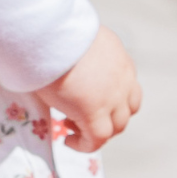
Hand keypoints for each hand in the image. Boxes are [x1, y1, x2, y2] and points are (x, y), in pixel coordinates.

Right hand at [34, 26, 141, 151]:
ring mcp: (112, 98)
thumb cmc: (53, 31)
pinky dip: (84, 145)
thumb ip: (81, 52)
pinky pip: (96, 140)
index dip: (111, 98)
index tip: (88, 98)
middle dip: (108, 117)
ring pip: (117, 126)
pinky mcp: (94, 113)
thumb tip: (63, 57)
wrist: (49, 34)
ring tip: (72, 126)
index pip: (127, 86)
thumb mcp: (77, 39)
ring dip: (99, 131)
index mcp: (120, 58)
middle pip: (128, 108)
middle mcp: (123, 79)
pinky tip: (68, 141)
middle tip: (80, 115)